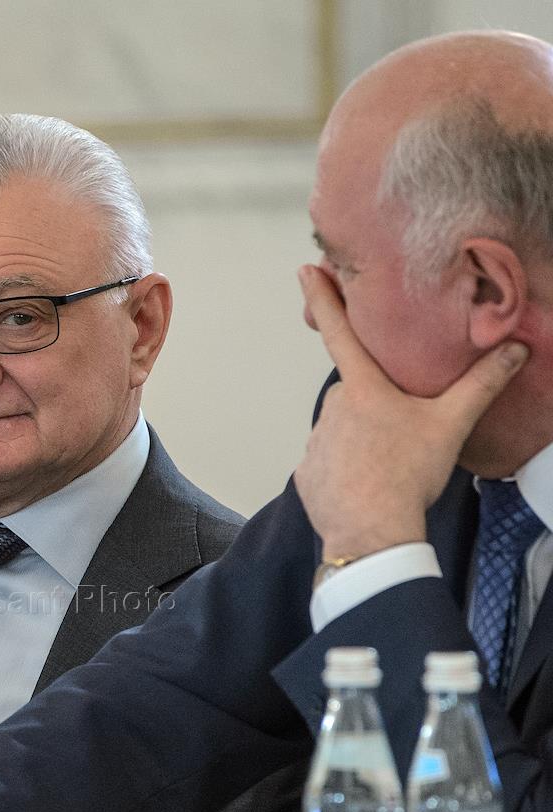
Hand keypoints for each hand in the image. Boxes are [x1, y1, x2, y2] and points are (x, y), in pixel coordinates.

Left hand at [294, 265, 528, 560]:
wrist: (371, 532)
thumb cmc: (407, 474)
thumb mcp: (450, 424)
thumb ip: (482, 383)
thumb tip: (514, 350)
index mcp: (363, 388)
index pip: (339, 331)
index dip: (323, 299)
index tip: (305, 271)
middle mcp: (331, 409)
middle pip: (354, 393)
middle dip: (375, 405)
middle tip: (400, 433)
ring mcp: (315, 443)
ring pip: (341, 430)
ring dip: (360, 440)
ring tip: (387, 465)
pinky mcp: (306, 476)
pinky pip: (328, 464)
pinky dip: (345, 470)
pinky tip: (366, 484)